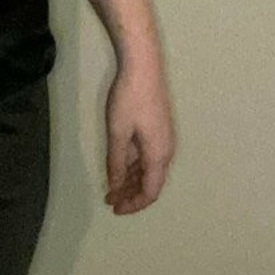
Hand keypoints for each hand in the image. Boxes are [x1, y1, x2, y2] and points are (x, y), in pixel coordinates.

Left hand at [103, 54, 175, 213]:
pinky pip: (148, 155)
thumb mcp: (118, 132)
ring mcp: (163, 137)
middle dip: (130, 193)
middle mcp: (166, 150)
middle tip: (109, 198)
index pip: (150, 192)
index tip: (115, 208)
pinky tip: (120, 164)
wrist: (143, 65)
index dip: (133, 204)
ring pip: (148, 168)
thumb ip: (117, 162)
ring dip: (131, 179)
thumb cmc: (129, 99)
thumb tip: (115, 186)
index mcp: (159, 155)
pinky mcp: (158, 126)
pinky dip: (134, 165)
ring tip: (111, 185)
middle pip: (150, 181)